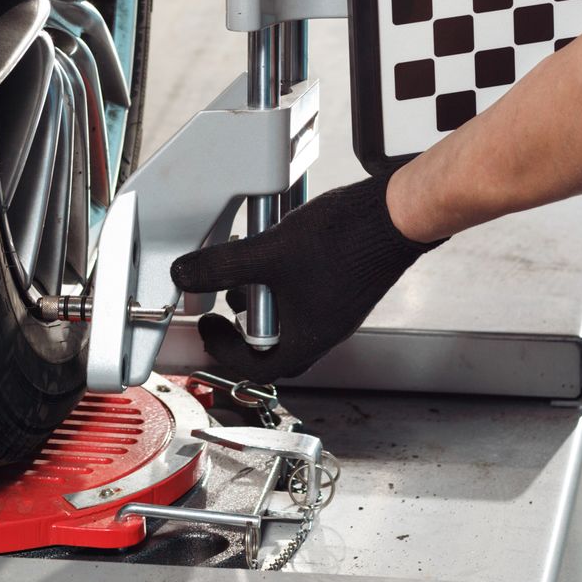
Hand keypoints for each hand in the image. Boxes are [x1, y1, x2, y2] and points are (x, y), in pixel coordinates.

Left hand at [169, 174, 444, 380]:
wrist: (396, 214)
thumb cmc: (347, 241)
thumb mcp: (269, 253)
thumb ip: (223, 266)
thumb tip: (185, 275)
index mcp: (308, 338)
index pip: (257, 367)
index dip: (225, 351)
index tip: (209, 329)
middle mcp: (326, 329)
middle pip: (274, 343)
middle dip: (244, 323)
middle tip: (227, 301)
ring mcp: (338, 306)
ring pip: (290, 314)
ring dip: (264, 296)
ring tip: (247, 267)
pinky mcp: (346, 283)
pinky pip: (307, 292)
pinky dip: (285, 278)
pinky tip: (278, 248)